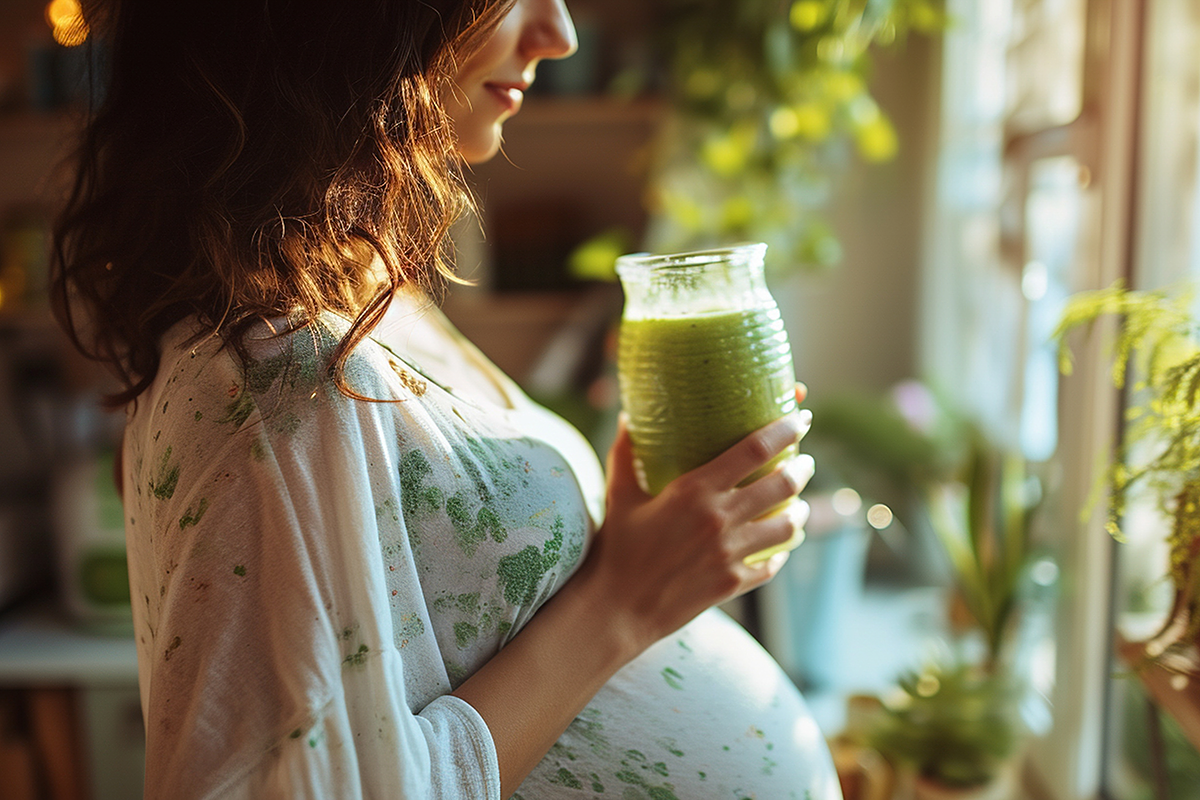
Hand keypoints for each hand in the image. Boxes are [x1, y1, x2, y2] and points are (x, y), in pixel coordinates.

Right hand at [575, 395, 813, 650]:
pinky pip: (773, 563)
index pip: (754, 449)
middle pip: (783, 484)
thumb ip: (625, 453)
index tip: (801, 418)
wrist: (618, 610)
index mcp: (694, 490)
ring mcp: (730, 553)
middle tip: (804, 461)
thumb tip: (628, 417)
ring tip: (800, 504)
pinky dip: (782, 551)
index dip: (785, 430)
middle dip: (802, 467)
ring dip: (800, 511)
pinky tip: (780, 545)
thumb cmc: (616, 548)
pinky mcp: (733, 582)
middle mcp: (719, 518)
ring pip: (788, 525)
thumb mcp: (619, 496)